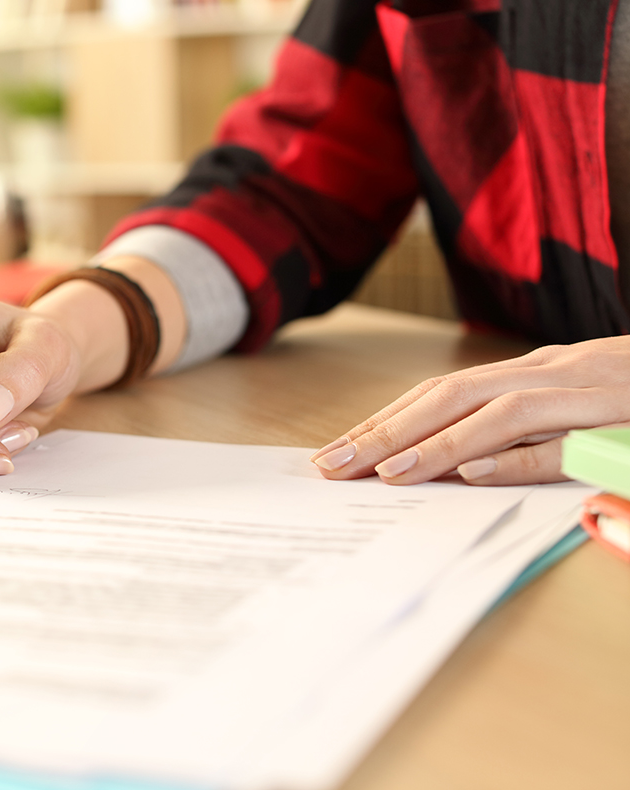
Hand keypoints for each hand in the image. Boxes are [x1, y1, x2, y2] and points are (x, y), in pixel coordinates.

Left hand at [310, 336, 629, 485]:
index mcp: (529, 373)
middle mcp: (546, 372)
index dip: (384, 421)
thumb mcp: (573, 412)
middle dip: (383, 431)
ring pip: (493, 410)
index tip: (335, 452)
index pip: (439, 394)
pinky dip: (514, 451)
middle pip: (447, 396)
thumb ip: (521, 434)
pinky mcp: (617, 412)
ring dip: (432, 442)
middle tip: (330, 465)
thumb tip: (458, 465)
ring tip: (382, 471)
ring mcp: (582, 387)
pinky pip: (559, 434)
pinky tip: (469, 468)